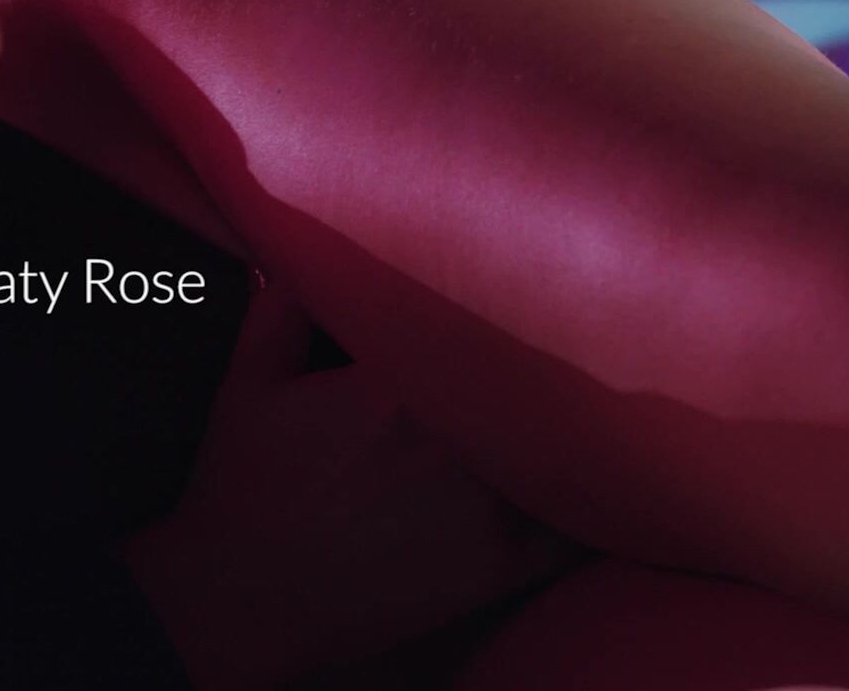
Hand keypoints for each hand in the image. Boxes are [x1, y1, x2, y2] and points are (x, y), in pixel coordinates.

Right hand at [124, 282, 575, 688]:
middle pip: (533, 381)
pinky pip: (577, 530)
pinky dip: (598, 504)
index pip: (477, 320)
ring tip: (608, 395)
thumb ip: (285, 308)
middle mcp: (450, 441)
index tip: (527, 279)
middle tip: (590, 324)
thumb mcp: (248, 385)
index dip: (510, 296)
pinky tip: (609, 480)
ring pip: (564, 448)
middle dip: (554, 355)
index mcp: (394, 384)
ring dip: (583, 424)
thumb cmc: (242, 490)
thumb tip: (303, 247)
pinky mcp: (500, 566)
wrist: (239, 601)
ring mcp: (483, 507)